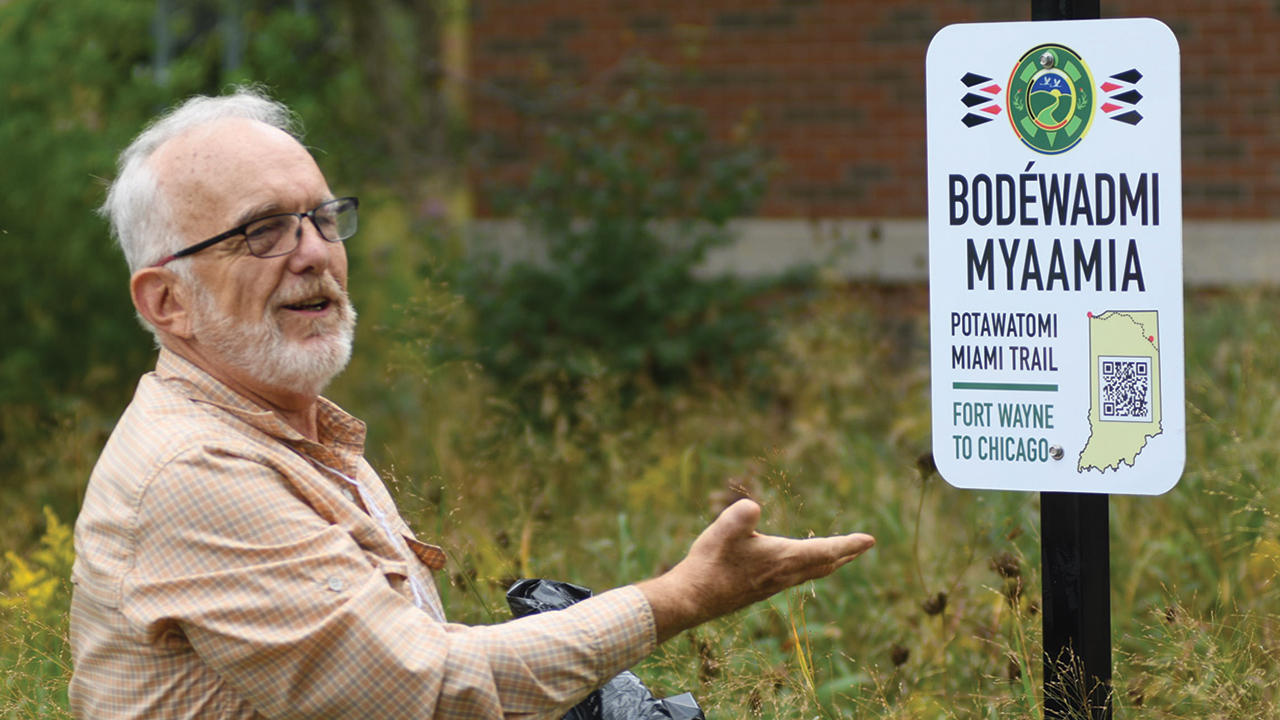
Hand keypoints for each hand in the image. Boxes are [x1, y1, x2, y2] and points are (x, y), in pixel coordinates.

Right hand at [638, 499, 874, 642]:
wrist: (692, 599)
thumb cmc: (708, 564)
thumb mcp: (721, 532)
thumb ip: (739, 517)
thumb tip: (753, 506)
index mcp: (783, 559)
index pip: (825, 550)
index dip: (849, 544)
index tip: (870, 540)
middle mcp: (784, 575)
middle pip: (825, 564)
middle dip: (846, 554)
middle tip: (864, 546)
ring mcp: (774, 584)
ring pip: (812, 572)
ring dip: (829, 561)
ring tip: (840, 555)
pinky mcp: (762, 589)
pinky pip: (797, 577)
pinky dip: (810, 567)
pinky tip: (799, 566)